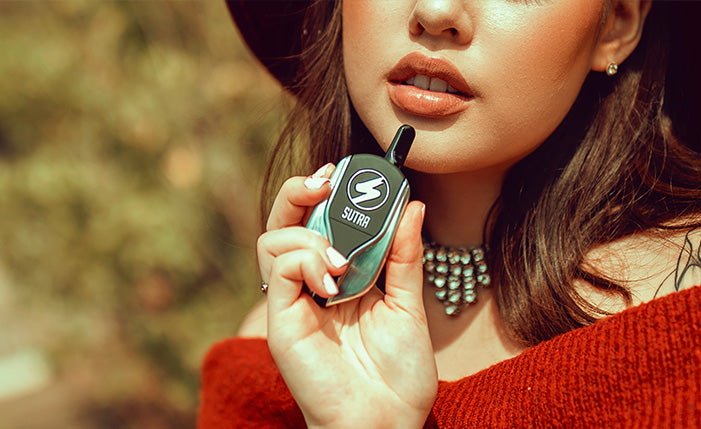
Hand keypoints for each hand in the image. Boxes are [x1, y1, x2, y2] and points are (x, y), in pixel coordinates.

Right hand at [257, 164, 436, 428]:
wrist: (387, 421)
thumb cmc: (398, 374)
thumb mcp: (408, 304)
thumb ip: (404, 256)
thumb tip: (412, 205)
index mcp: (338, 278)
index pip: (320, 223)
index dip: (327, 194)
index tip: (347, 173)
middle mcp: (311, 285)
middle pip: (285, 222)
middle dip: (301, 191)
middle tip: (326, 179)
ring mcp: (294, 302)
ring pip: (273, 239)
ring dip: (309, 234)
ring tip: (341, 260)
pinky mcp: (282, 321)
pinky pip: (277, 270)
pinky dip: (304, 260)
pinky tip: (333, 280)